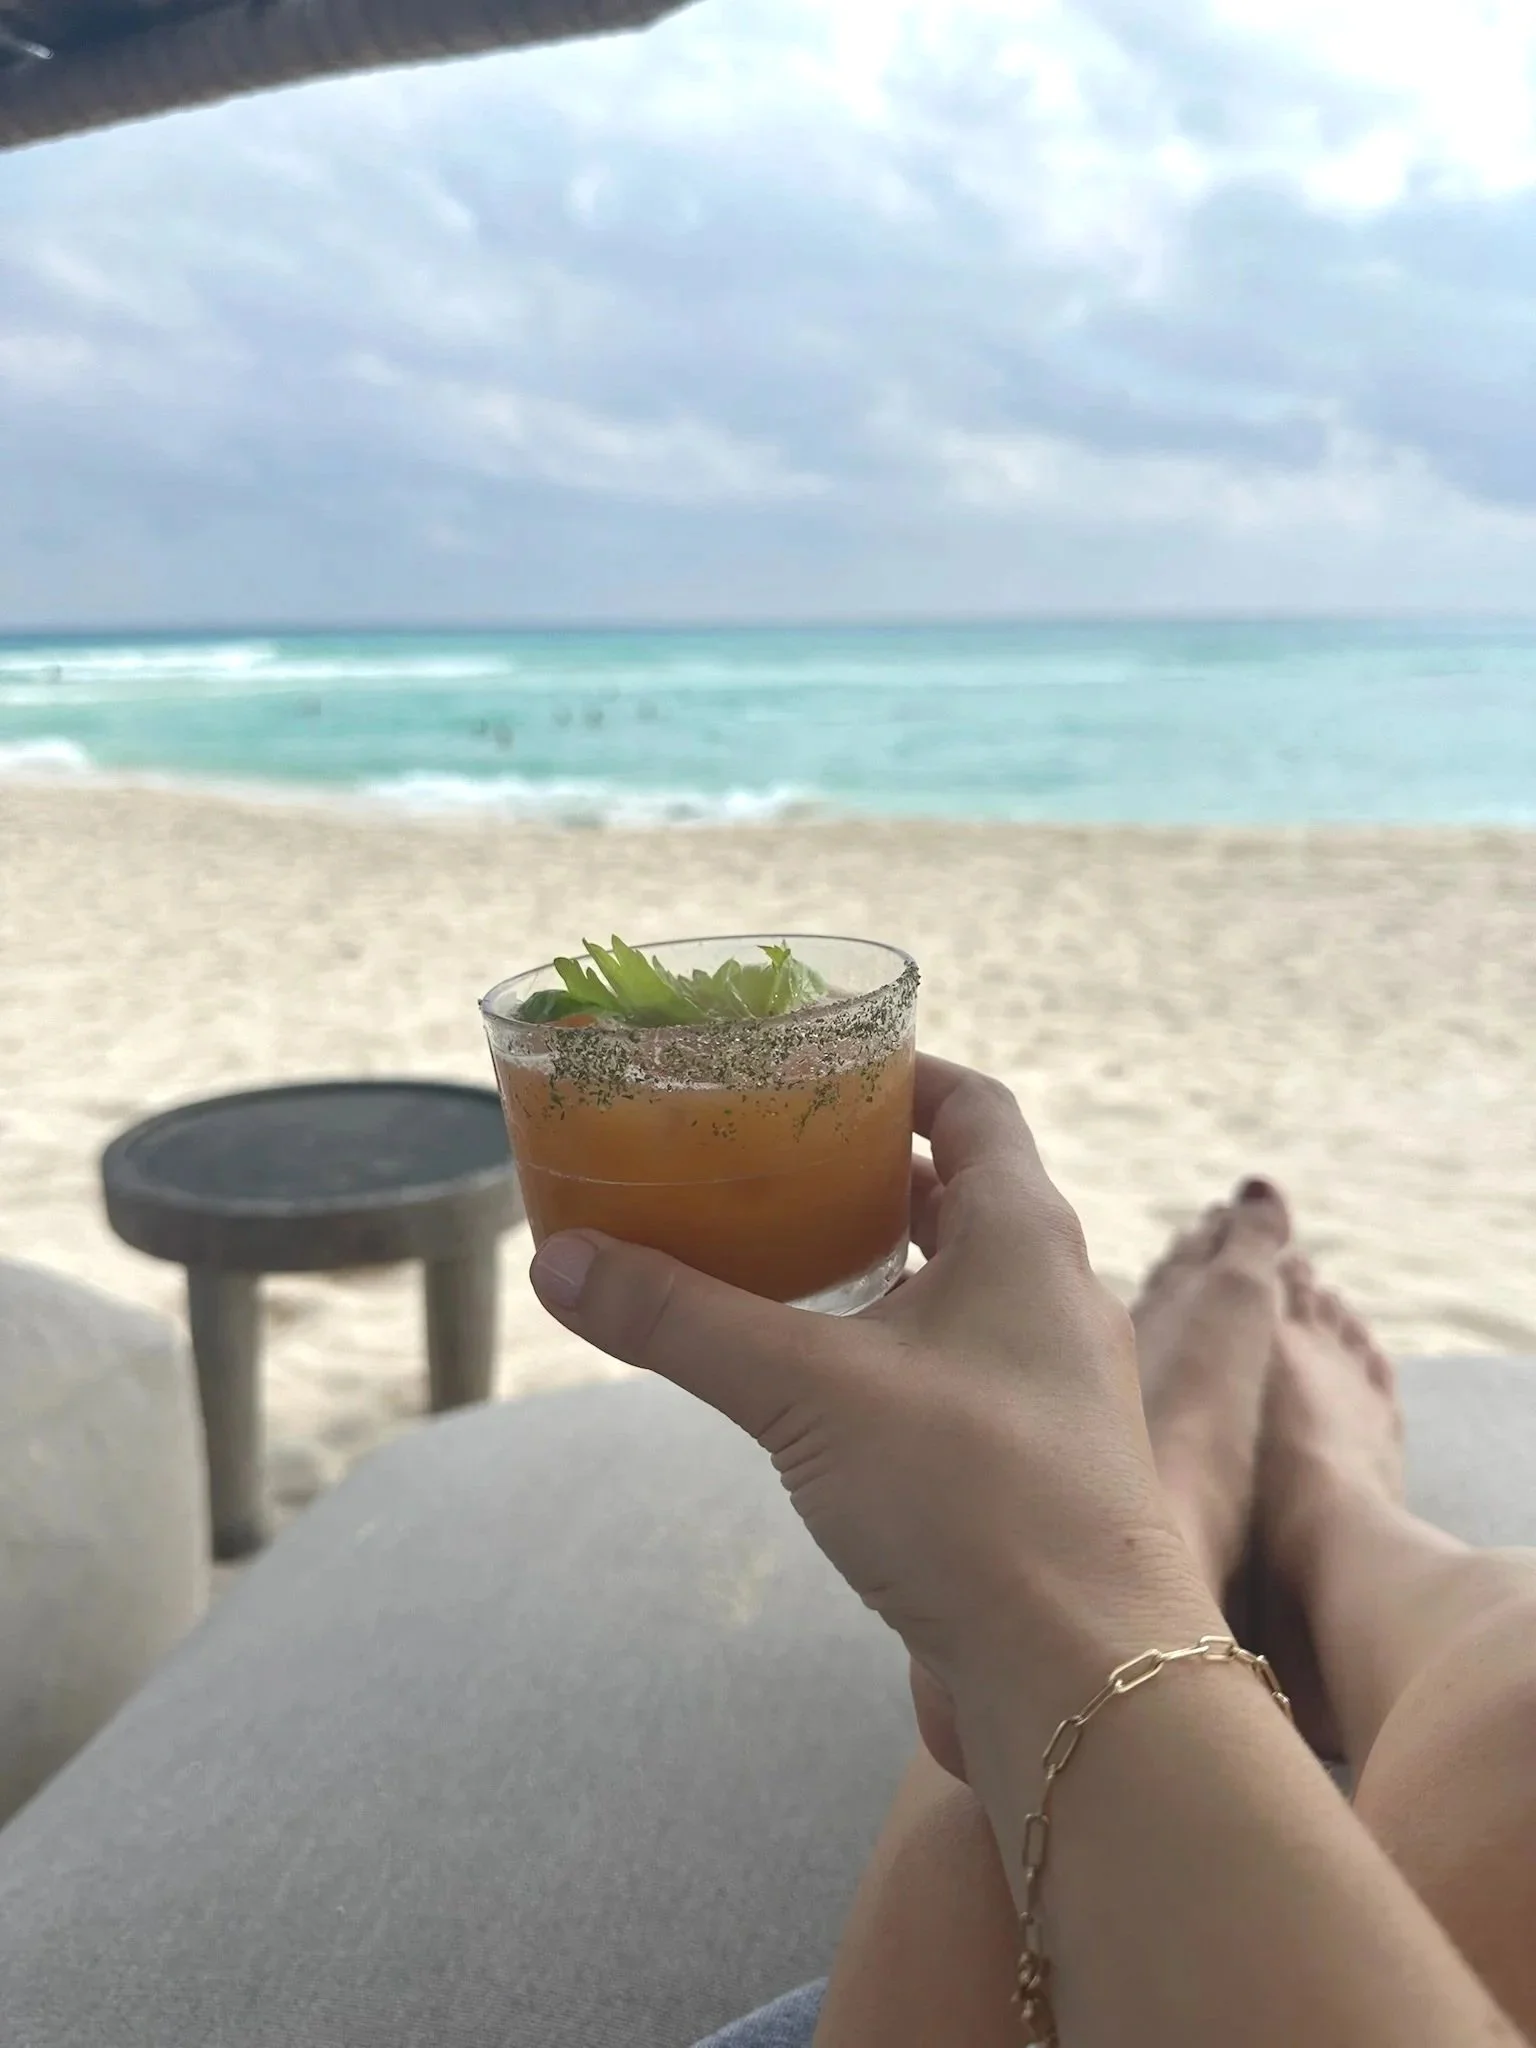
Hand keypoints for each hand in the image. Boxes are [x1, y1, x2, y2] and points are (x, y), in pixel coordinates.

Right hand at [529, 1055, 1202, 1724]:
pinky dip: (887, 1343)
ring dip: (880, 1260)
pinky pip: (955, 1364)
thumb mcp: (806, 1389)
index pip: (975, 1105)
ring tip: (777, 1252)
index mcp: (1027, 1234)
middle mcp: (1052, 1292)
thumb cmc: (970, 1499)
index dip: (901, 1071)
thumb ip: (682, 1320)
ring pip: (960, 1284)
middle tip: (769, 1156)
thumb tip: (560, 1261)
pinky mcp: (1029, 1461)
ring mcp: (1049, 1383)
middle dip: (871, 1168)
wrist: (1083, 1680)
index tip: (816, 1064)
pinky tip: (816, 1377)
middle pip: (965, 1191)